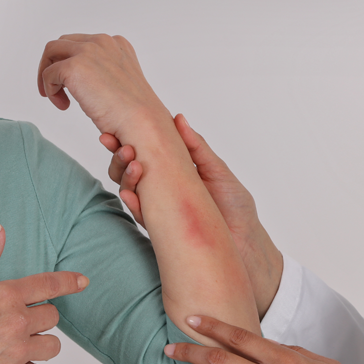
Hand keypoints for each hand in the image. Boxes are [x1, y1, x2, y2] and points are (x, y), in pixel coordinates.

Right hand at [0, 222, 88, 363]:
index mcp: (7, 296)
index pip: (49, 284)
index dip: (69, 282)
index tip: (83, 282)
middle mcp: (19, 322)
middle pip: (52, 317)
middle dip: (41, 317)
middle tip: (20, 321)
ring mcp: (18, 351)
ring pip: (53, 346)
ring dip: (42, 343)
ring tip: (22, 343)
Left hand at [36, 34, 168, 141]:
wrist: (141, 123)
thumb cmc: (135, 113)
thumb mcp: (121, 83)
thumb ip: (104, 72)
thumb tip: (85, 80)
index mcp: (117, 44)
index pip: (83, 42)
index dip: (72, 61)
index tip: (73, 84)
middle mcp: (103, 42)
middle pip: (63, 43)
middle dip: (55, 64)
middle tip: (55, 89)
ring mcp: (88, 52)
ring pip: (51, 52)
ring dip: (47, 74)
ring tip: (54, 97)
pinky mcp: (74, 67)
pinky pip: (48, 75)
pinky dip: (50, 91)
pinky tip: (64, 106)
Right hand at [100, 115, 283, 316]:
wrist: (245, 245)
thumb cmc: (236, 209)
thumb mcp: (217, 170)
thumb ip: (196, 147)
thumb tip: (178, 118)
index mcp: (176, 172)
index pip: (147, 154)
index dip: (130, 141)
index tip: (117, 129)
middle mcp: (164, 190)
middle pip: (132, 169)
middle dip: (120, 155)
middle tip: (117, 143)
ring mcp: (161, 209)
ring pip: (131, 190)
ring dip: (125, 175)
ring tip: (132, 163)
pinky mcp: (161, 229)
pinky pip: (141, 214)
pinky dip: (133, 202)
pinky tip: (129, 192)